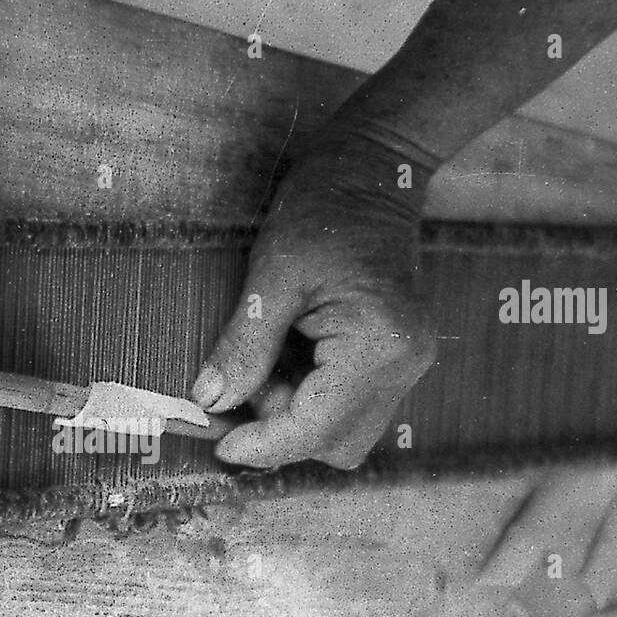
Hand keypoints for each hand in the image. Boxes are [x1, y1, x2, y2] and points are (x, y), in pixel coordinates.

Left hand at [192, 127, 436, 469]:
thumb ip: (244, 347)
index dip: (263, 446)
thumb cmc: (322, 209)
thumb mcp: (270, 278)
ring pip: (341, 431)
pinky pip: (347, 405)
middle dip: (281, 429)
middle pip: (334, 444)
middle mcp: (403, 366)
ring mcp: (405, 365)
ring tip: (268, 360)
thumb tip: (210, 401)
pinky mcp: (394, 359)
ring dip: (295, 414)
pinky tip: (288, 356)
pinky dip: (310, 397)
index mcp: (378, 347)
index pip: (316, 429)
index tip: (218, 444)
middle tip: (242, 383)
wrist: (372, 170)